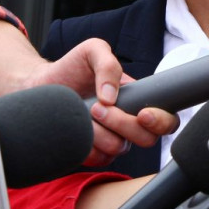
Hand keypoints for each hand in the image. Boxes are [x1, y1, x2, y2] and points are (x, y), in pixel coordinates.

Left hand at [25, 38, 179, 165]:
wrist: (41, 86)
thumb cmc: (71, 67)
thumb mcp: (92, 51)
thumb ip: (108, 64)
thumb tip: (112, 97)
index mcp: (140, 101)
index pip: (167, 120)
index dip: (161, 121)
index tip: (142, 113)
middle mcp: (131, 124)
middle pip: (147, 138)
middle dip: (123, 122)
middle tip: (98, 105)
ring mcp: (114, 140)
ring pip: (121, 148)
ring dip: (101, 131)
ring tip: (85, 111)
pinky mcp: (94, 154)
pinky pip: (99, 158)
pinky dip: (87, 143)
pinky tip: (77, 126)